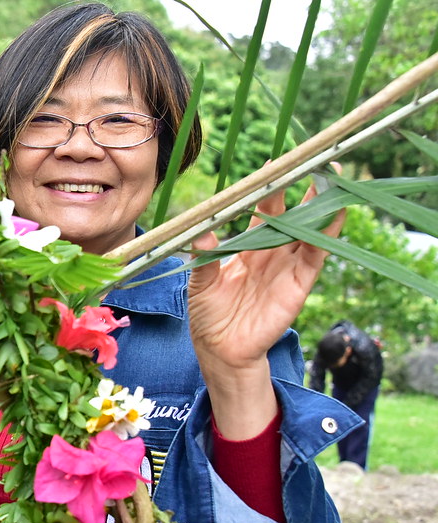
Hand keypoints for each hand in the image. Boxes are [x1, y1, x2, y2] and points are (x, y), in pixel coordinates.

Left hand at [188, 173, 344, 437]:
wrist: (221, 350)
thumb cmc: (208, 315)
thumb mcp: (200, 284)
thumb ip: (204, 259)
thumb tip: (203, 233)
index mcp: (245, 247)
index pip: (260, 211)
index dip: (267, 189)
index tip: (272, 163)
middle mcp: (269, 253)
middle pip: (289, 215)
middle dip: (301, 189)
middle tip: (310, 160)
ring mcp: (286, 267)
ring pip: (307, 231)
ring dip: (319, 206)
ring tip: (330, 179)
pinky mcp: (298, 285)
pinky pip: (315, 257)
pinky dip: (325, 236)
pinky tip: (334, 215)